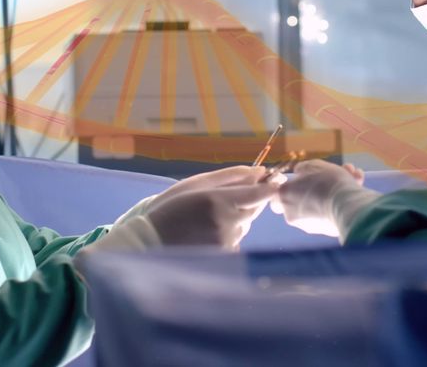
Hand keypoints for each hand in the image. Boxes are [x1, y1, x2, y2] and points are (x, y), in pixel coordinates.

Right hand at [146, 179, 278, 248]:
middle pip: (255, 209)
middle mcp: (227, 223)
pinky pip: (237, 238)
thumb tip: (259, 171)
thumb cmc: (170, 208)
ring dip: (238, 217)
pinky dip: (229, 232)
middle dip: (250, 200)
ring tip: (210, 218)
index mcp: (218, 201)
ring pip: (246, 224)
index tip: (276, 179)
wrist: (150, 242)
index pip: (258, 194)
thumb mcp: (195, 184)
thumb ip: (229, 177)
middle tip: (227, 198)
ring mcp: (227, 243)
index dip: (270, 186)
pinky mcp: (225, 256)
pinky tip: (209, 233)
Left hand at [274, 160, 365, 236]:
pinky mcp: (325, 231)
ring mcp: (308, 225)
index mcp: (284, 196)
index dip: (287, 184)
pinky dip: (340, 199)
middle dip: (319, 183)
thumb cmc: (326, 181)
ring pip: (320, 202)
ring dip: (334, 188)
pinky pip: (330, 210)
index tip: (300, 178)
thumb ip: (303, 169)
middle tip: (333, 173)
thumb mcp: (313, 165)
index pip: (275, 194)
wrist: (346, 206)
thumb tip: (299, 173)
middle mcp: (291, 214)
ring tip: (353, 174)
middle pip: (302, 197)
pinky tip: (356, 184)